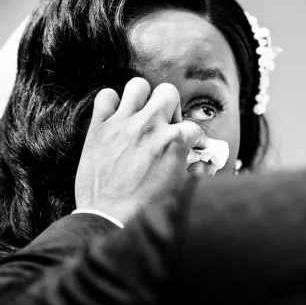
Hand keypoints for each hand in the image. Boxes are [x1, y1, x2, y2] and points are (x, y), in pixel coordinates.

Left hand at [74, 78, 206, 223]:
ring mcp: (123, 124)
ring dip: (141, 99)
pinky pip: (105, 96)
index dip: (195, 139)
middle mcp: (150, 126)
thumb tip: (206, 163)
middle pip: (168, 92)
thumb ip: (197, 172)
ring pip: (137, 86)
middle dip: (171, 108)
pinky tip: (116, 119)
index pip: (194, 128)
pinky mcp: (100, 128)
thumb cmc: (147, 208)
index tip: (191, 146)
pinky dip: (110, 104)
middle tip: (165, 125)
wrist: (110, 218)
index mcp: (173, 141)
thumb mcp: (182, 190)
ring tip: (140, 115)